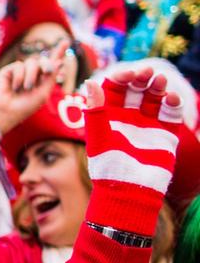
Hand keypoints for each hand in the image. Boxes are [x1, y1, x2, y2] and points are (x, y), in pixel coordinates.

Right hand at [0, 40, 71, 138]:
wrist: (5, 112)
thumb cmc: (24, 107)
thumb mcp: (43, 93)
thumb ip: (51, 77)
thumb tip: (59, 61)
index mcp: (42, 80)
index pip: (51, 64)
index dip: (59, 53)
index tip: (66, 41)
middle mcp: (32, 74)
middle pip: (43, 60)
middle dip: (47, 65)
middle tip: (48, 72)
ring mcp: (20, 72)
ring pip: (32, 62)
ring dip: (31, 75)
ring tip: (26, 88)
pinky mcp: (8, 71)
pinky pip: (19, 65)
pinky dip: (19, 77)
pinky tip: (15, 87)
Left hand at [84, 66, 186, 231]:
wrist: (129, 191)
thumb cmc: (107, 166)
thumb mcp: (98, 137)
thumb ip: (95, 110)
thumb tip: (90, 82)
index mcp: (108, 116)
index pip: (114, 90)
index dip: (120, 78)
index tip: (127, 73)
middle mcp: (127, 118)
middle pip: (136, 90)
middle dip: (141, 78)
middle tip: (146, 72)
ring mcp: (147, 124)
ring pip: (154, 98)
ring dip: (158, 87)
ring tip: (159, 80)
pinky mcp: (164, 133)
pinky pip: (170, 113)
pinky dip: (172, 104)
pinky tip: (171, 98)